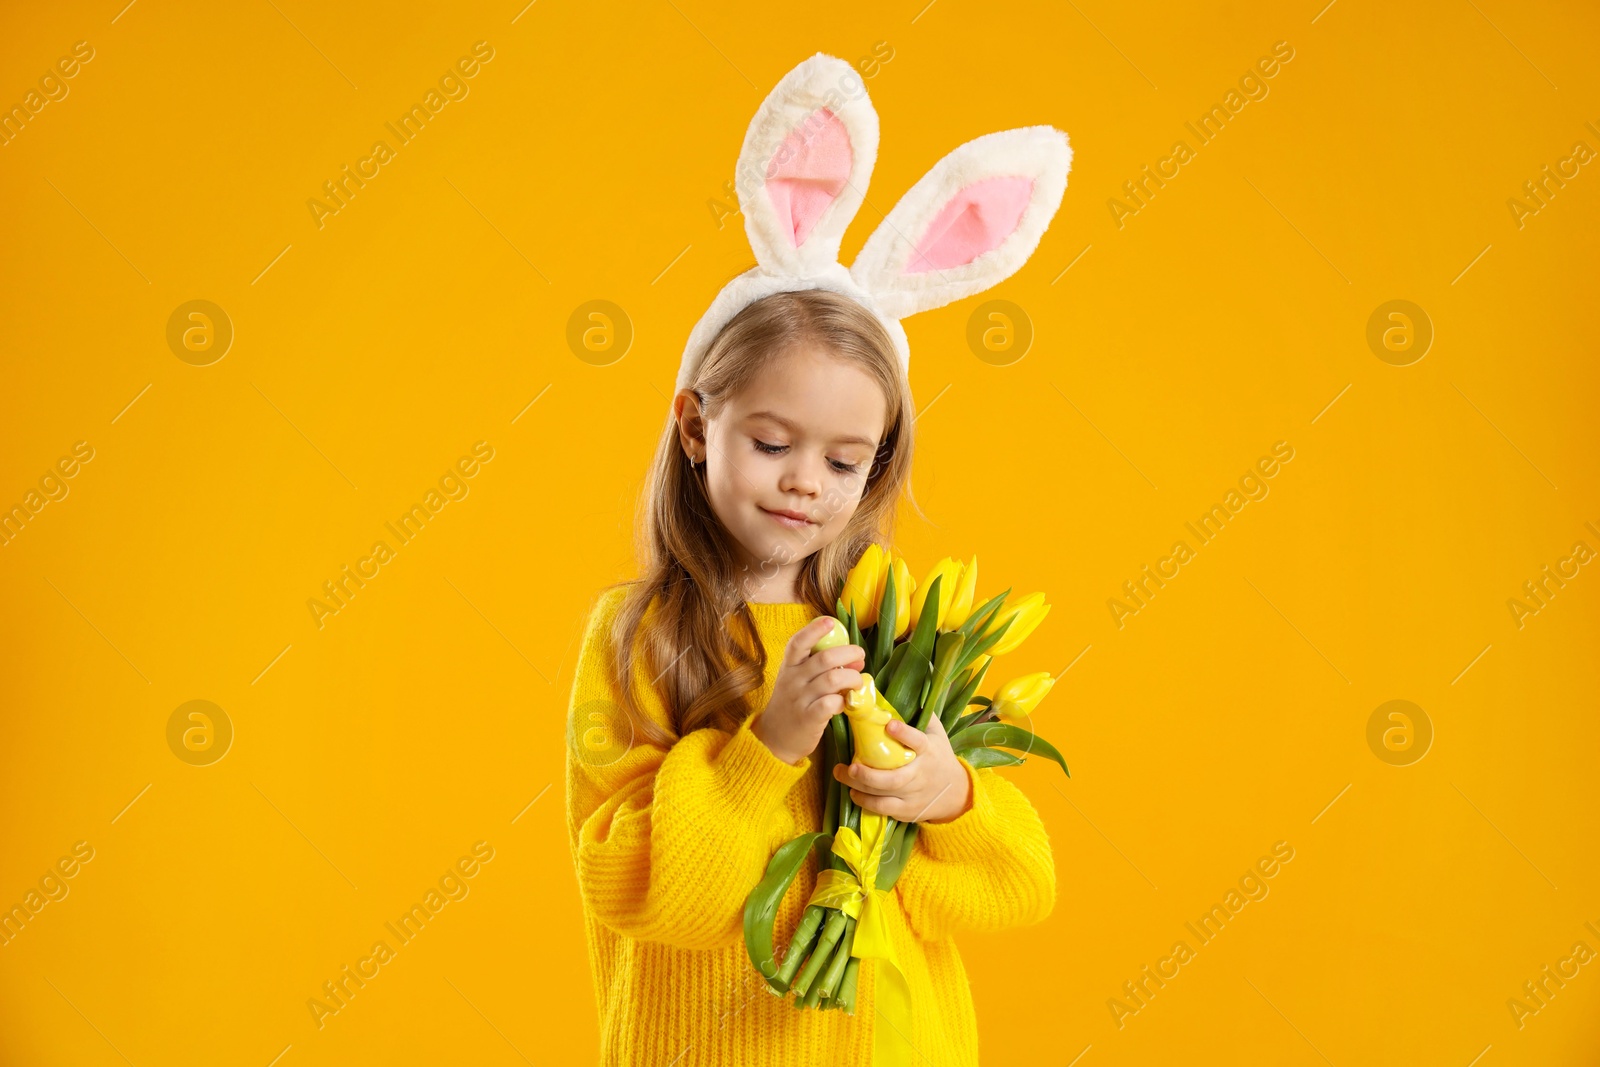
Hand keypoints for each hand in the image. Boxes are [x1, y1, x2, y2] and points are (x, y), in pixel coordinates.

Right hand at [751, 617, 864, 765]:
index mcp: (789, 667)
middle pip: (824, 658)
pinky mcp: (809, 718)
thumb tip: (855, 658)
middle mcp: (793, 680)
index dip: (815, 630)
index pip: (798, 643)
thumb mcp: (797, 682)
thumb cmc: (792, 705)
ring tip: (857, 682)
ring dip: (852, 677)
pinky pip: (831, 704)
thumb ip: (821, 669)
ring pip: (833, 679)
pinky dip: (844, 701)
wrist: (774, 740)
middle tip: (860, 656)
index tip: (831, 622)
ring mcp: (800, 699)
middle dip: (848, 653)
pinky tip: (846, 703)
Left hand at [833, 714, 972, 823]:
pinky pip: (883, 809)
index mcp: (929, 752)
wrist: (955, 793)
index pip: (919, 742)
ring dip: (860, 787)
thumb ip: (924, 715)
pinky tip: (853, 792)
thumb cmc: (940, 757)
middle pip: (895, 778)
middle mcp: (920, 775)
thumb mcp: (937, 734)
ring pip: (885, 795)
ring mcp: (913, 795)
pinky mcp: (906, 810)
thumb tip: (909, 688)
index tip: (890, 725)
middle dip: (870, 774)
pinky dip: (865, 802)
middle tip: (851, 765)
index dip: (905, 734)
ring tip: (842, 774)